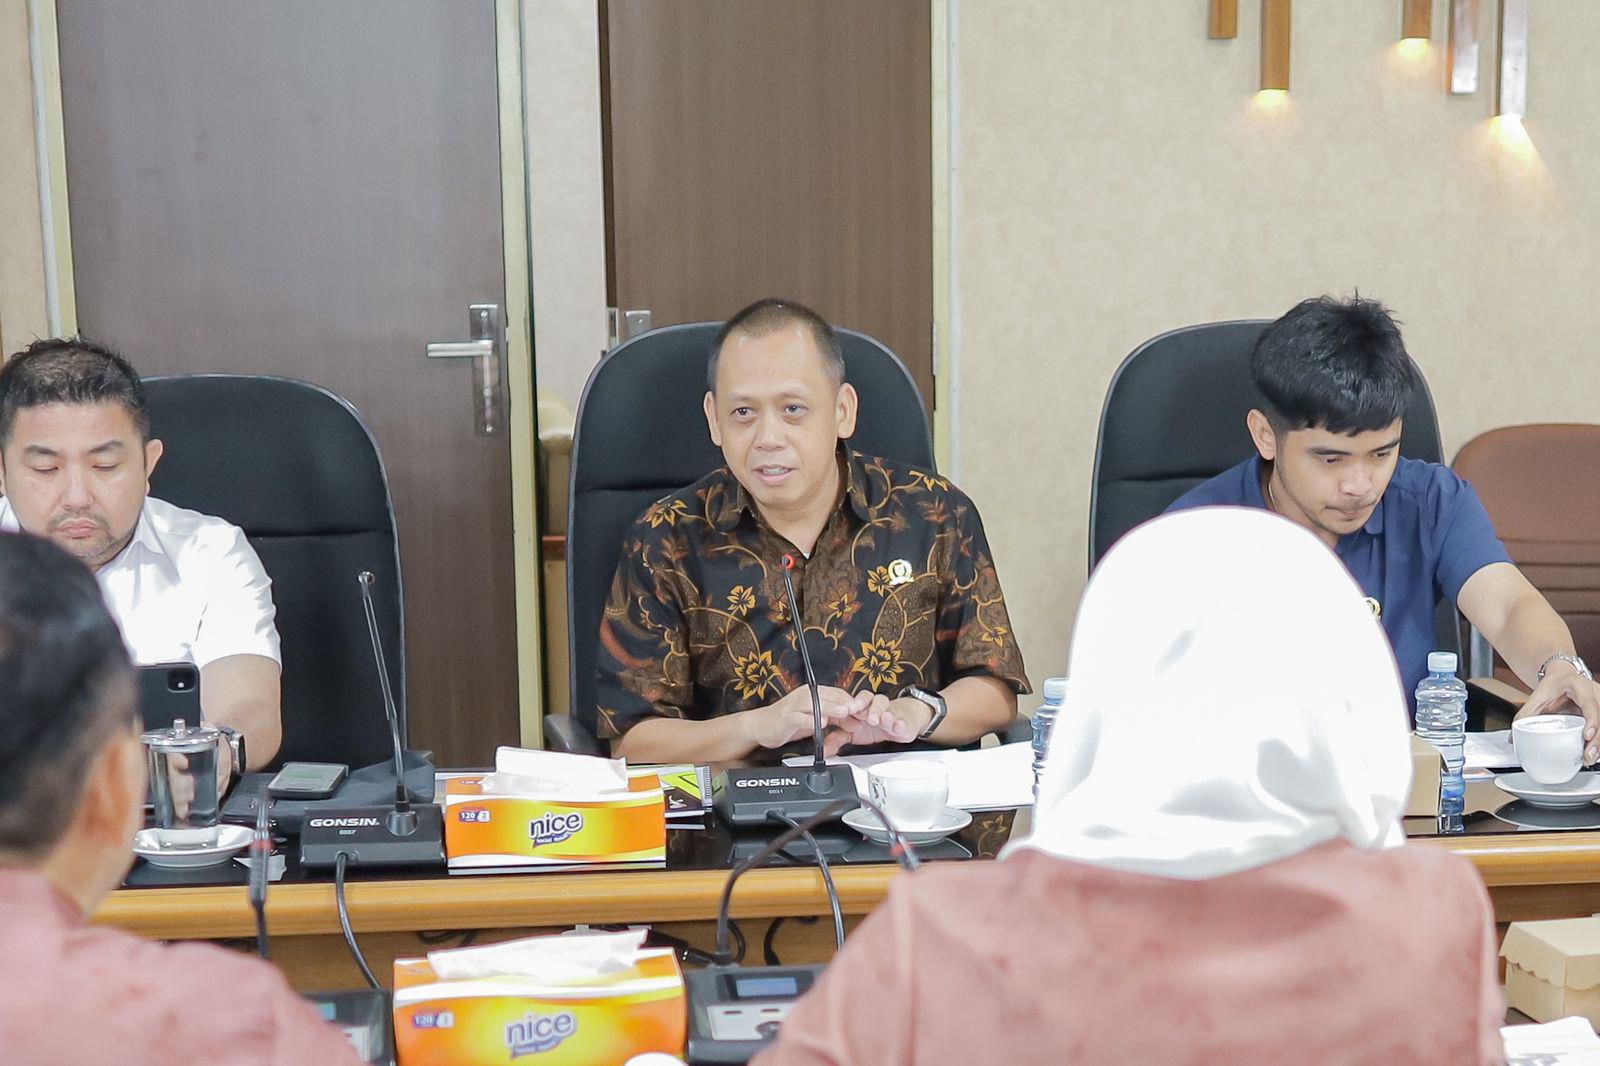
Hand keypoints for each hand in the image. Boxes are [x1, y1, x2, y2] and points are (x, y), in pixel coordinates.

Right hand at [741, 685, 865, 749]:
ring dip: (830, 707)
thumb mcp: (814, 719)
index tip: (862, 711)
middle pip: (827, 696)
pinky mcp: (785, 717)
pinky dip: (810, 720)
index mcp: (812, 694)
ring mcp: (793, 706)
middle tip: (857, 709)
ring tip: (843, 712)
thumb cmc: (788, 721)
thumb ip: (832, 718)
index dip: (850, 701)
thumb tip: (852, 721)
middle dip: (843, 702)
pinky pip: (799, 717)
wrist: (761, 726)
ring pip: (814, 703)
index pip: (835, 693)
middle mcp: (803, 696)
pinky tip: (820, 723)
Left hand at [822, 695, 927, 757]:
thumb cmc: (875, 726)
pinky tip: (897, 726)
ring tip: (877, 718)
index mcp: (860, 708)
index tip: (841, 710)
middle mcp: (872, 706)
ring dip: (879, 710)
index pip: (851, 700)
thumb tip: (822, 749)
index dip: (846, 704)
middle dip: (861, 703)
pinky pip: (902, 721)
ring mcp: (888, 712)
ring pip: (884, 704)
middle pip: (867, 697)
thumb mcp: (854, 734)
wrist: (903, 722)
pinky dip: (900, 723)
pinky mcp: (903, 722)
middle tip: (855, 710)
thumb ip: (837, 739)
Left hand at [1517, 663, 1599, 763]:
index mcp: (1579, 686)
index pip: (1590, 704)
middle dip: (1597, 739)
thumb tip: (1514, 738)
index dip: (1591, 720)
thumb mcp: (1537, 697)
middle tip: (1589, 755)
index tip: (1587, 735)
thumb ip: (1525, 715)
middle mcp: (1595, 693)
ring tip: (1591, 757)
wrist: (1563, 676)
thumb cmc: (1553, 685)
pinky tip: (1596, 751)